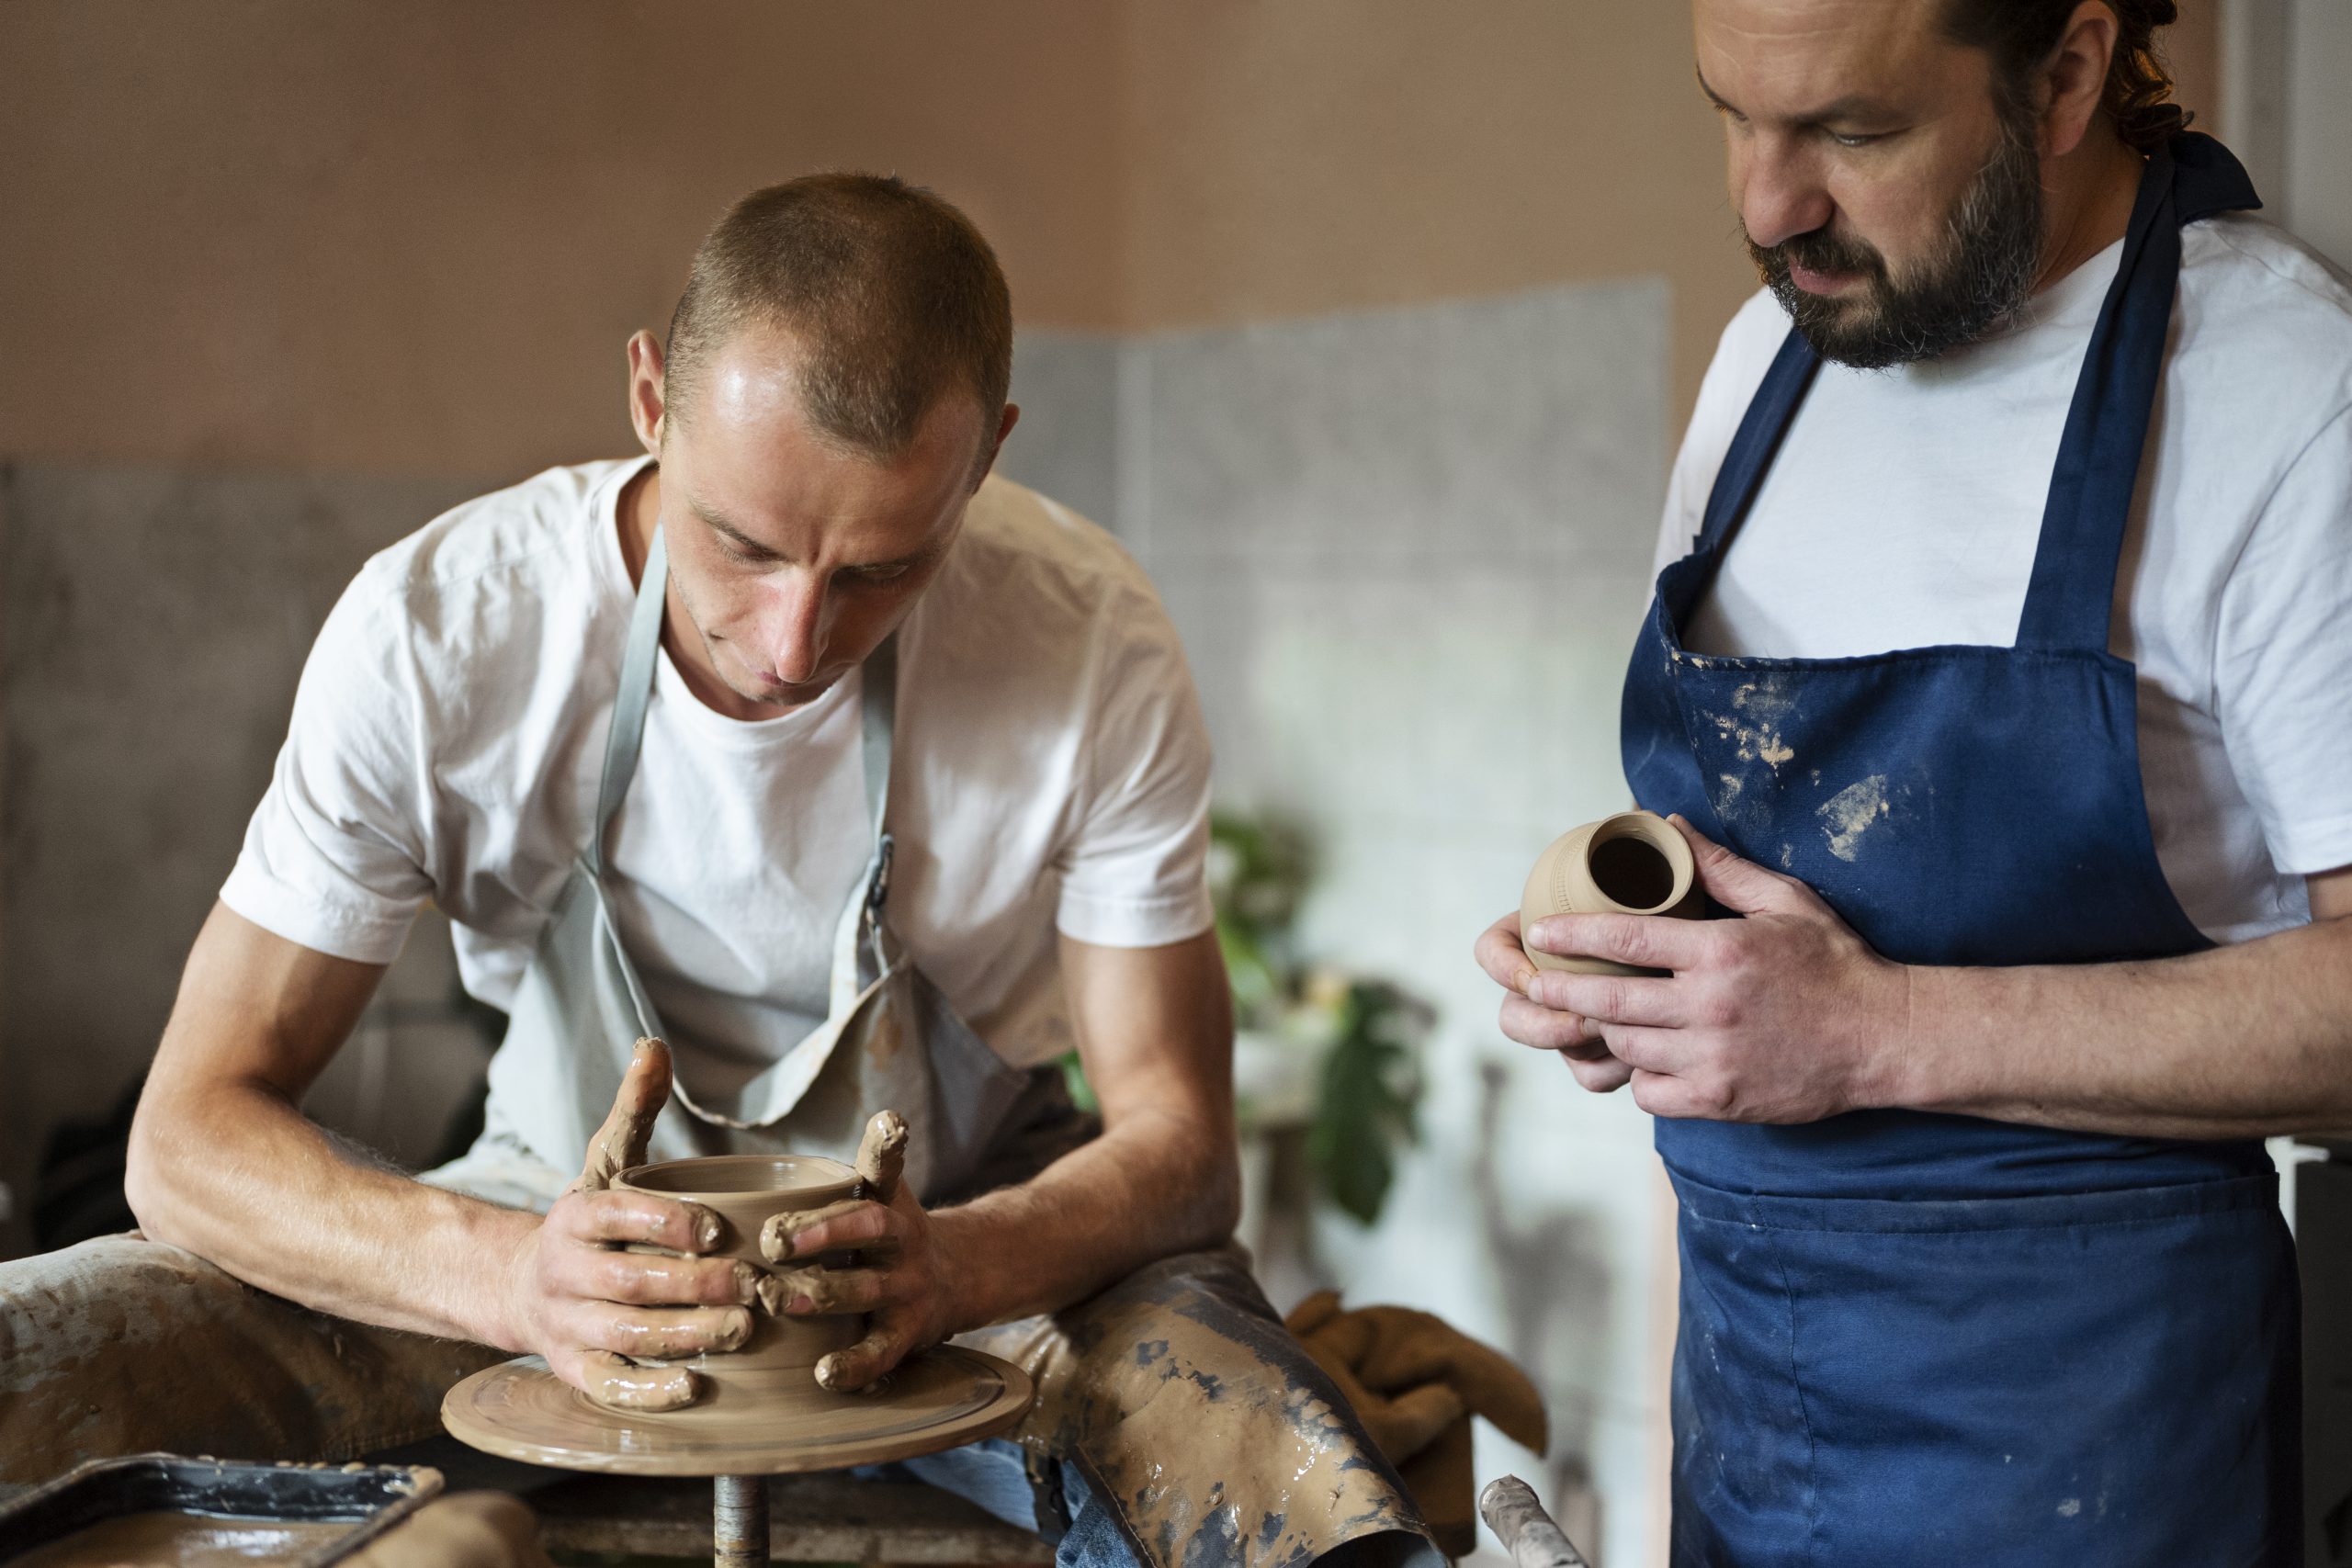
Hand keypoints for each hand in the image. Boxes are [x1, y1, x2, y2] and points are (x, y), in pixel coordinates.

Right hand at [499, 1038, 758, 1410]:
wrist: (522, 1287)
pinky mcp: (574, 1371)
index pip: (621, 1216)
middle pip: (633, 1282)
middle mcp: (566, 1272)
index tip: (721, 1229)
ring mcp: (567, 1326)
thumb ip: (635, 1108)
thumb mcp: (607, 1161)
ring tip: (743, 1330)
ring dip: (687, 1336)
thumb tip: (654, 1045)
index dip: (671, 1223)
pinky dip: (650, 1393)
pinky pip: (611, 1387)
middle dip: (696, 1286)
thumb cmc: (591, 1222)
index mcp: (577, 1216)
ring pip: (627, 1335)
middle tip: (754, 1287)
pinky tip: (695, 1388)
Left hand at [757, 1110, 961, 1391]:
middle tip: (773, 1239)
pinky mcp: (911, 1333)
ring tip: (778, 1299)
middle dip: (822, 1232)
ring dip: (822, 1294)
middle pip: (869, 1227)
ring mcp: (910, 1285)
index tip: (889, 1121)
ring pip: (868, 1288)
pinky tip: (824, 1373)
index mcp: (887, 1198)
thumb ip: (818, 1187)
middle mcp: (903, 1237)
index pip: (887, 1164)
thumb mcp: (871, 1195)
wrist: (961, 1277)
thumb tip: (717, 1185)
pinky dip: (855, 1364)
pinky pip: (882, 1351)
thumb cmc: (883, 1236)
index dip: (889, 1142)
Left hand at [1480, 816, 1912, 1121]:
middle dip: (1563, 991)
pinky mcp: (1722, 1099)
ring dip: (1609, 1031)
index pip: (1625, 941)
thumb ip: (1721, 867)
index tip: (1540, 932)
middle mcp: (1711, 1007)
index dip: (1574, 936)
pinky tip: (1650, 1059)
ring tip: (1604, 1016)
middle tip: (1535, 982)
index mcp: (1721, 952)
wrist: (1884, 1037)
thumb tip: (1670, 825)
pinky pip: (1651, 1093)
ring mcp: (1714, 1058)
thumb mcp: (1784, 901)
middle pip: (1610, 1002)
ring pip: (1627, 1048)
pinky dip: (1642, 1077)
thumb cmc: (1834, 962)